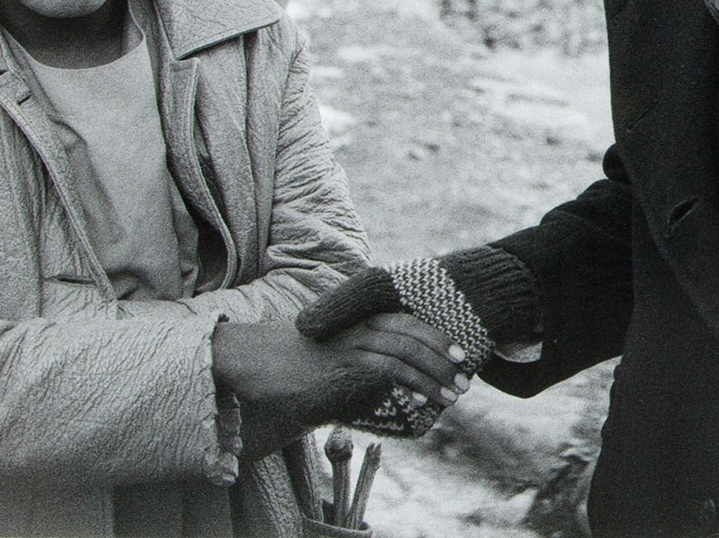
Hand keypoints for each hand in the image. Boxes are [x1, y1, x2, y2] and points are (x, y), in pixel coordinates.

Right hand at [212, 315, 467, 426]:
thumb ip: (356, 364)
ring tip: (454, 395)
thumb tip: (383, 386)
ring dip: (436, 375)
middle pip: (414, 334)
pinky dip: (414, 384)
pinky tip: (428, 399)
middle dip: (443, 358)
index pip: (407, 321)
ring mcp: (352, 340)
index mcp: (357, 318)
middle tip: (464, 381)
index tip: (458, 357)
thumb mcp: (329, 358)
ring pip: (408, 352)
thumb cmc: (288, 364)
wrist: (254, 361)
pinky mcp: (345, 361)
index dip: (436, 338)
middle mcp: (358, 324)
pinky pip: (390, 370)